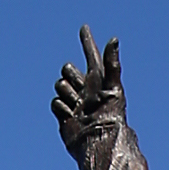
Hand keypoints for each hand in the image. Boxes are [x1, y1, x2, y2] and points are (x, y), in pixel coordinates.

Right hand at [51, 28, 123, 169]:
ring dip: (68, 95)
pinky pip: (55, 103)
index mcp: (97, 79)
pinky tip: (72, 117)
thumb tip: (114, 39)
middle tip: (83, 90)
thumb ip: (112, 63)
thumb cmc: (110, 114)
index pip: (91, 55)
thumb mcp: (112, 86)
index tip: (84, 28)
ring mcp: (74, 101)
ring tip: (80, 108)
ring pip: (60, 86)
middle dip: (72, 76)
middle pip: (67, 69)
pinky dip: (63, 109)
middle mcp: (85, 88)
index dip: (87, 42)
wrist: (99, 140)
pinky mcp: (64, 115)